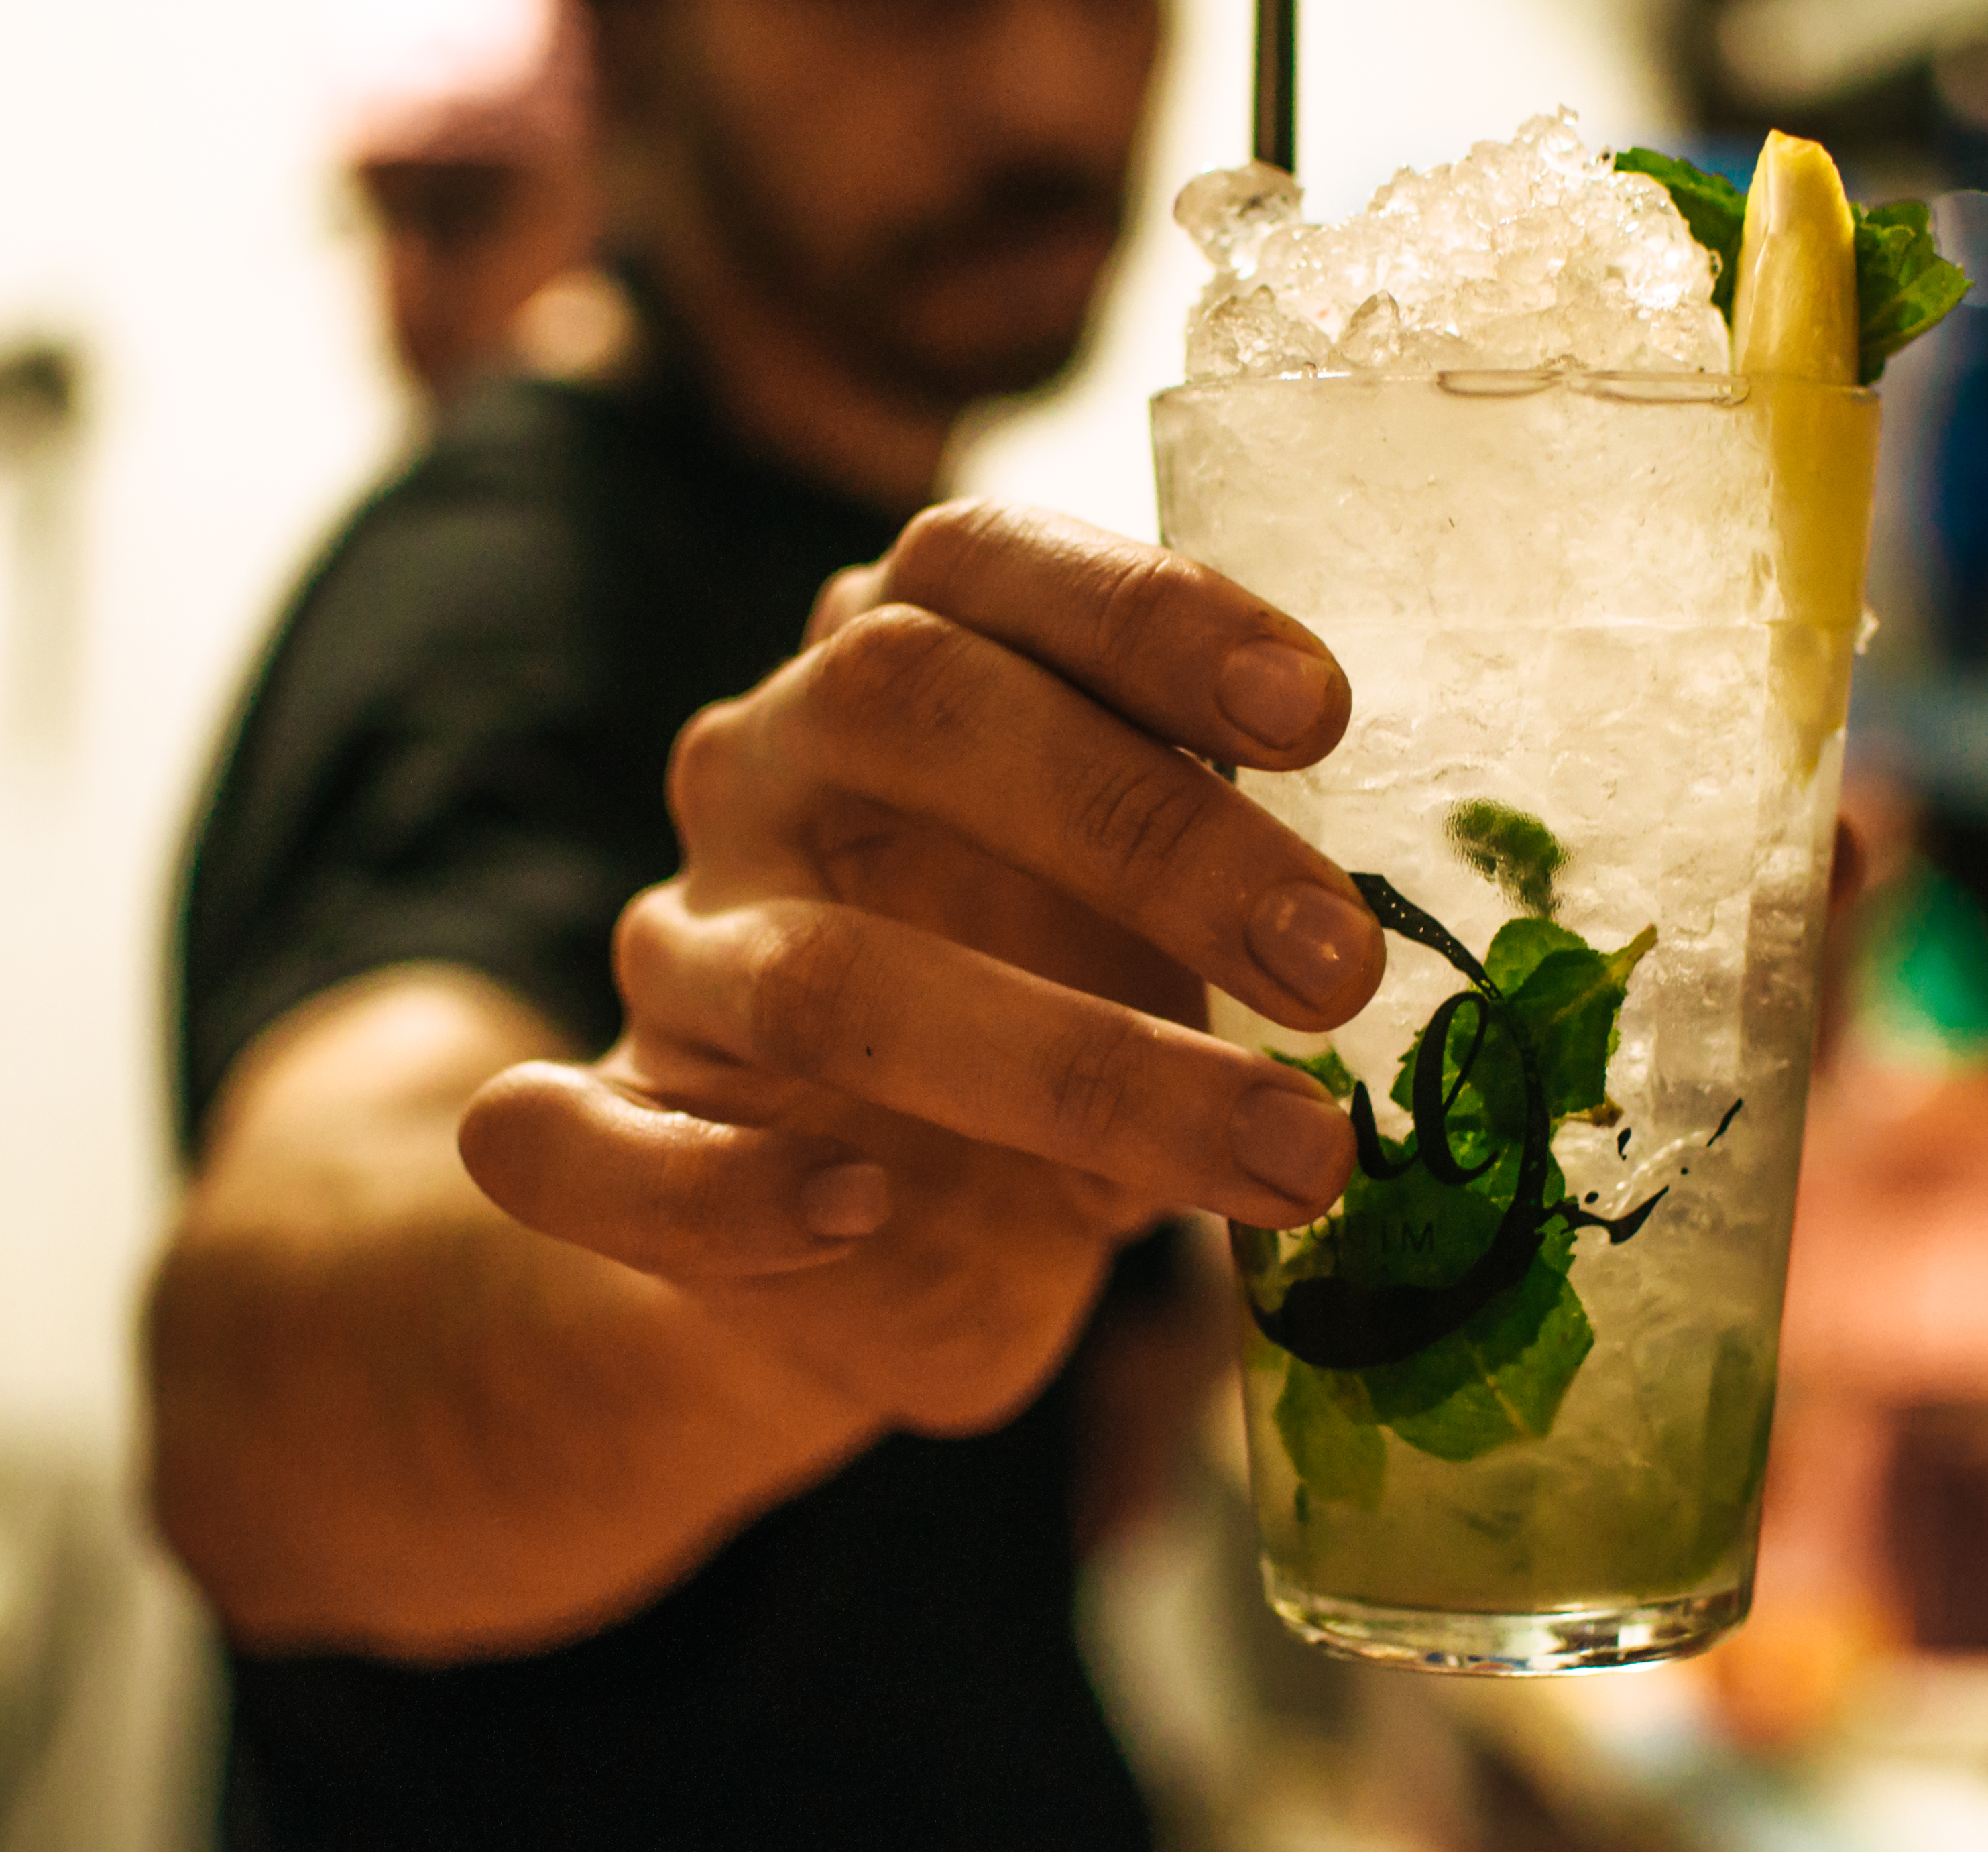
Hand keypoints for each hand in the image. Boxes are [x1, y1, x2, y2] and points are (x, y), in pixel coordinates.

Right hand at [459, 502, 1383, 1434]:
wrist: (846, 1222)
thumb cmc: (1048, 1010)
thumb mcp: (1145, 914)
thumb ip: (1220, 861)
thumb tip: (1403, 908)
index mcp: (898, 664)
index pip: (982, 560)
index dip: (1150, 611)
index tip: (1319, 715)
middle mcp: (769, 765)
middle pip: (910, 710)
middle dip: (1148, 831)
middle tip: (1339, 967)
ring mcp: (684, 946)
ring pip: (821, 974)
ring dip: (1072, 1065)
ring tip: (1287, 1157)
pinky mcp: (613, 1123)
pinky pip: (585, 1146)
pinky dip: (727, 1193)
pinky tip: (863, 1213)